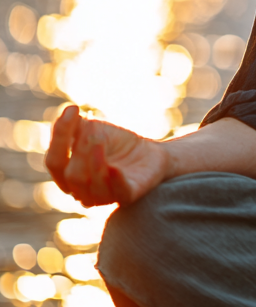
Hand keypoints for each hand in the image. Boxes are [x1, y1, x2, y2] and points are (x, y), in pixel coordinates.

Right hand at [45, 105, 170, 207]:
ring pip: (90, 185)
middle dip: (81, 150)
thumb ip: (76, 125)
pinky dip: (115, 180)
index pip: (54, 162)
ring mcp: (104, 197)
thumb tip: (69, 110)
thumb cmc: (115, 144)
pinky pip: (119, 192)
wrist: (149, 153)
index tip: (73, 109)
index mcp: (67, 176)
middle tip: (93, 128)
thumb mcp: (94, 130)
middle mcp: (81, 191)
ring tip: (100, 139)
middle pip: (72, 175)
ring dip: (95, 161)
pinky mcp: (128, 196)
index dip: (60, 137)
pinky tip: (114, 167)